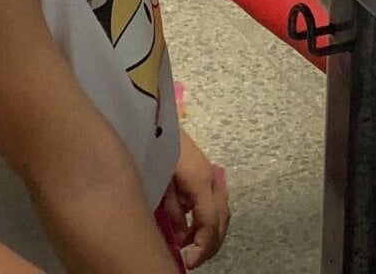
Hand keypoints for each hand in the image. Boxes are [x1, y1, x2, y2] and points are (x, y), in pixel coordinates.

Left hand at [162, 132, 229, 268]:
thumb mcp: (159, 182)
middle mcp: (211, 178)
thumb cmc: (153, 147)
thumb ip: (172, 210)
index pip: (210, 222)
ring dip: (211, 231)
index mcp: (200, 181)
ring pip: (221, 210)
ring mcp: (210, 174)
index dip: (203, 246)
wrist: (155, 117)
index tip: (189, 261)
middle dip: (211, 243)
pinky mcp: (205, 172)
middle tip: (193, 259)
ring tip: (194, 246)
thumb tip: (182, 236)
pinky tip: (192, 225)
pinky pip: (213, 200)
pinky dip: (208, 218)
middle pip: (222, 219)